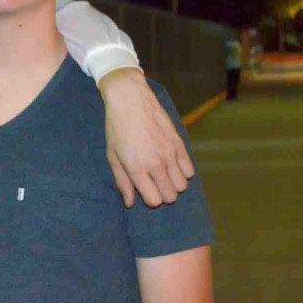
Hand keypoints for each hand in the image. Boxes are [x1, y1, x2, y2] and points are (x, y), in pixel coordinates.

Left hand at [98, 68, 194, 207]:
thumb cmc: (116, 127)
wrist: (130, 99)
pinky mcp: (180, 144)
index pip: (155, 201)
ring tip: (162, 172)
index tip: (144, 189)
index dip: (149, 199)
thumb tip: (129, 203)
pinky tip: (171, 164)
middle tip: (153, 182)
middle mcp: (156, 163)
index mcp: (137, 168)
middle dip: (162, 193)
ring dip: (173, 183)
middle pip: (171, 196)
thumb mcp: (112, 155)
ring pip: (182, 185)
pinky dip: (182, 172)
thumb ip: (122, 181)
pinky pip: (190, 170)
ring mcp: (170, 153)